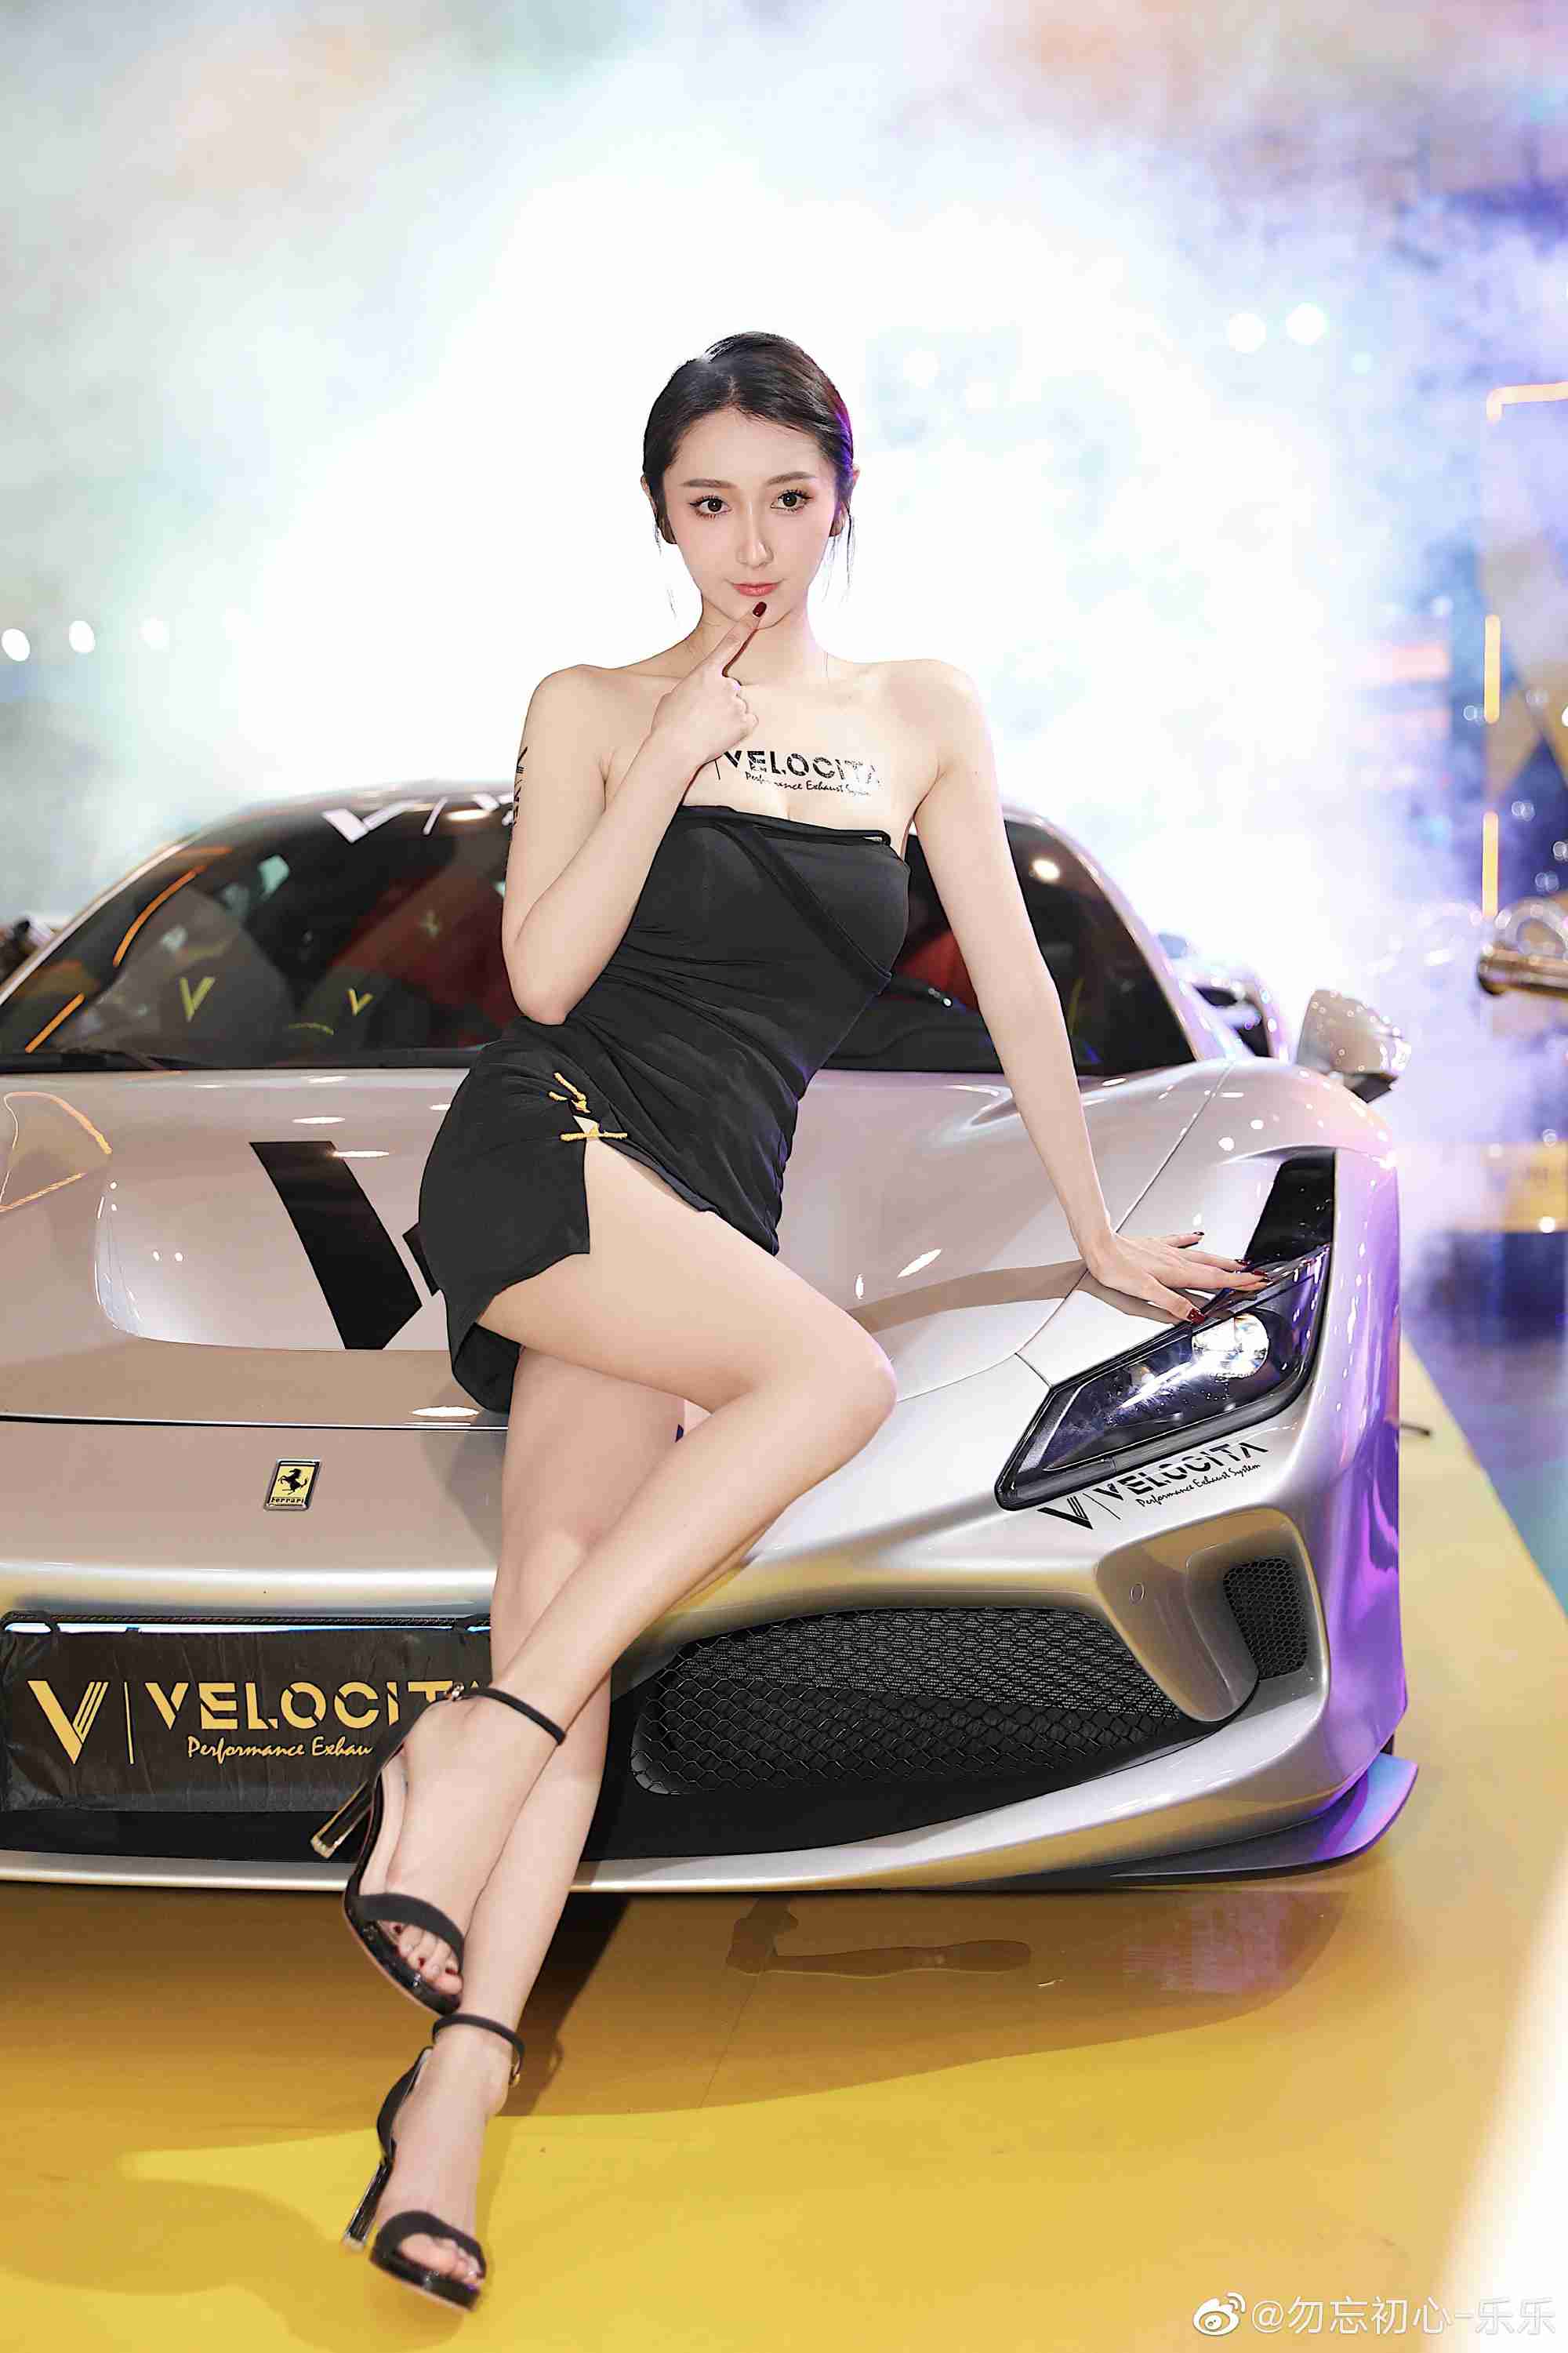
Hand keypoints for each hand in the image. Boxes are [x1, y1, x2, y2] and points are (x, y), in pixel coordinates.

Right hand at [649, 611, 763, 775]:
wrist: (675, 749)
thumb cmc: (668, 724)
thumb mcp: (672, 697)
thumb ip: (690, 689)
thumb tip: (695, 696)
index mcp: (705, 673)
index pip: (730, 644)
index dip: (746, 625)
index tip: (758, 611)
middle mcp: (726, 683)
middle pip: (730, 687)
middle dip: (720, 699)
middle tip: (701, 716)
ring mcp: (737, 702)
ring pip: (737, 706)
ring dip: (726, 716)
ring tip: (706, 728)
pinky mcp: (745, 722)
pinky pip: (746, 722)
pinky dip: (736, 729)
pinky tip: (720, 735)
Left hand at [1081, 1229, 1268, 1323]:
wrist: (1098, 1245)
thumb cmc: (1116, 1267)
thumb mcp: (1144, 1291)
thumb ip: (1171, 1303)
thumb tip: (1194, 1315)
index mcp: (1176, 1273)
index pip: (1214, 1280)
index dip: (1238, 1283)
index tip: (1257, 1282)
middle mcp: (1175, 1260)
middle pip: (1213, 1268)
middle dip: (1237, 1273)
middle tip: (1257, 1276)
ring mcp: (1166, 1251)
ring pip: (1201, 1256)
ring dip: (1222, 1260)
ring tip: (1238, 1263)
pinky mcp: (1155, 1245)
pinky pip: (1179, 1242)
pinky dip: (1192, 1241)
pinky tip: (1198, 1237)